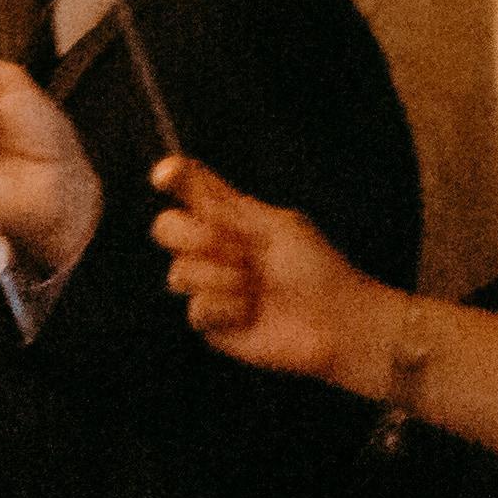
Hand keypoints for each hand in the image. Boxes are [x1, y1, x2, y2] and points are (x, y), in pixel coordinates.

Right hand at [151, 158, 390, 391]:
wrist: (333, 320)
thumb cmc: (316, 268)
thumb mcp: (279, 225)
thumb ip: (229, 205)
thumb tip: (184, 176)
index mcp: (231, 218)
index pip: (191, 188)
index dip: (172, 176)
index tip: (164, 175)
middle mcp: (212, 248)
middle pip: (166, 227)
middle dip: (192, 236)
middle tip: (234, 249)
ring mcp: (207, 284)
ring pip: (181, 271)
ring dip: (224, 278)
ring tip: (256, 287)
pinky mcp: (208, 321)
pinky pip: (197, 308)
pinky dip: (229, 308)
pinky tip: (252, 312)